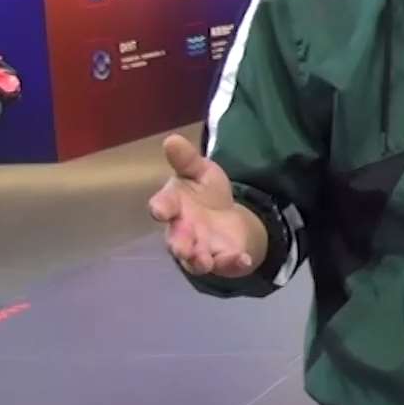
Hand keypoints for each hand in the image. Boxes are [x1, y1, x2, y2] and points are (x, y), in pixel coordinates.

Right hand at [149, 134, 259, 276]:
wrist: (226, 215)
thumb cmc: (205, 191)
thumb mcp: (200, 171)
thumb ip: (187, 160)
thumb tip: (172, 139)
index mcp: (174, 205)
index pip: (163, 205)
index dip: (160, 207)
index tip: (159, 210)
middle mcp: (183, 230)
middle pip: (176, 240)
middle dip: (179, 244)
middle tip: (182, 248)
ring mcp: (201, 247)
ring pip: (195, 260)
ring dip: (199, 261)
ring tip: (205, 261)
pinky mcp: (221, 258)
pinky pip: (225, 264)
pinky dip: (233, 263)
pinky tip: (243, 259)